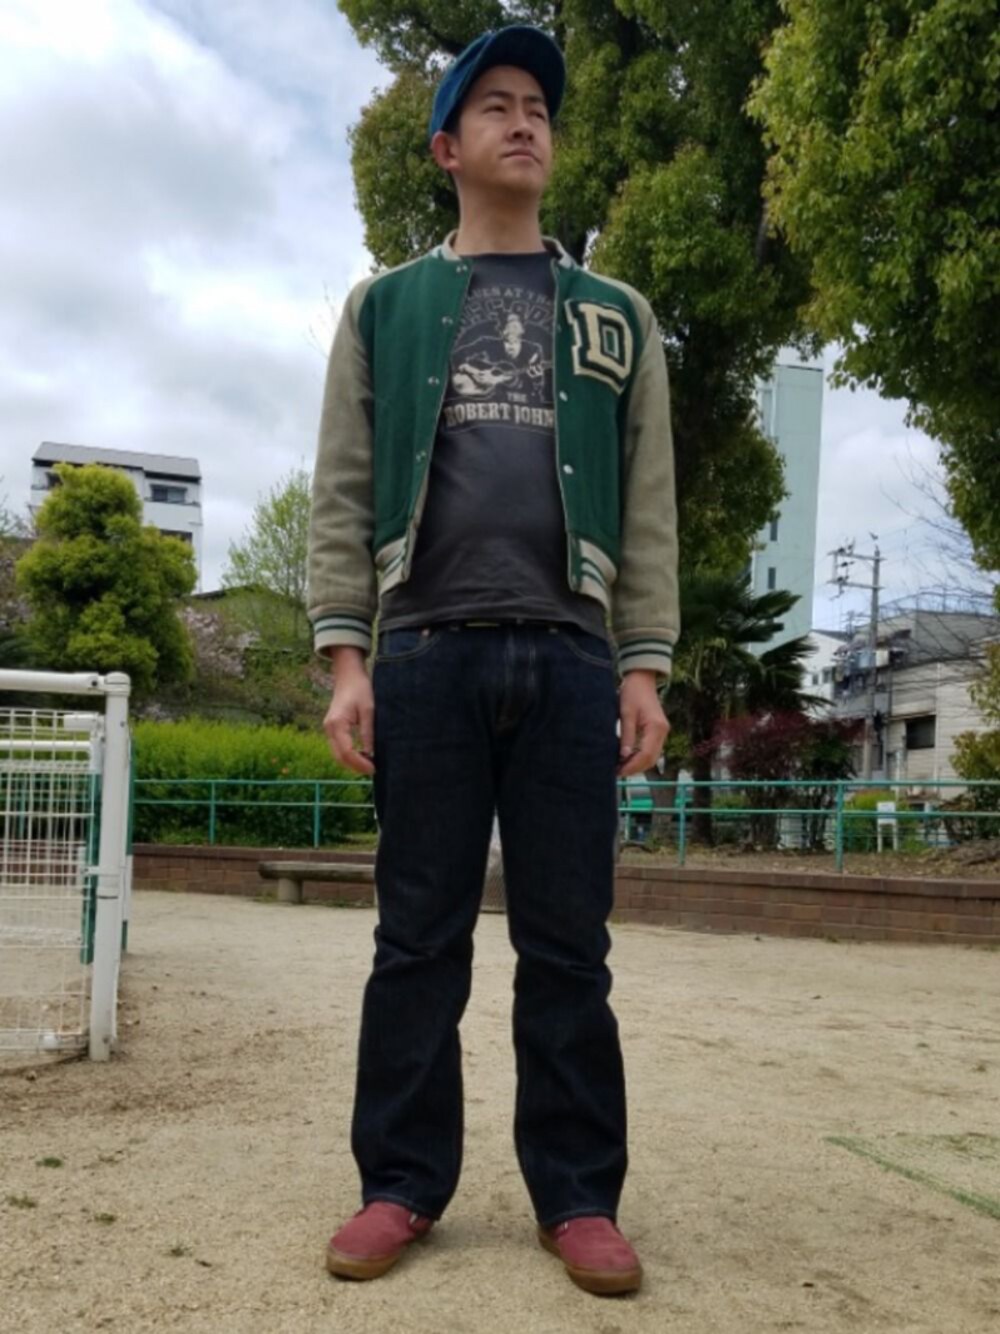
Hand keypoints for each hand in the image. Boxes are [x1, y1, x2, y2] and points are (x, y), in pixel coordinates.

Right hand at [323, 647, 374, 775]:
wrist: (348, 675)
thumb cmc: (360, 689)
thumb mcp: (369, 710)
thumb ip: (368, 733)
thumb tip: (371, 754)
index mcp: (337, 724)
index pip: (346, 752)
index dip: (360, 763)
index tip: (373, 768)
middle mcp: (329, 728)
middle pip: (339, 756)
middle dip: (355, 766)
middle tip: (373, 770)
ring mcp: (328, 728)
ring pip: (337, 754)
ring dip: (351, 762)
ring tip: (369, 764)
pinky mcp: (332, 728)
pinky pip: (338, 747)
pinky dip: (348, 754)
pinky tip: (362, 755)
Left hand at [618, 670, 668, 776]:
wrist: (642, 679)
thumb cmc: (632, 692)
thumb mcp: (626, 713)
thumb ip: (626, 735)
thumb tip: (624, 756)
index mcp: (656, 727)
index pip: (646, 754)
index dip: (632, 766)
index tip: (618, 772)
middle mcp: (662, 731)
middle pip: (651, 759)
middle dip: (635, 768)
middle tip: (617, 773)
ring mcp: (662, 732)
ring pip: (652, 756)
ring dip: (638, 764)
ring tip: (620, 767)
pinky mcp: (658, 731)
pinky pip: (651, 749)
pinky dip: (640, 756)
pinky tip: (627, 758)